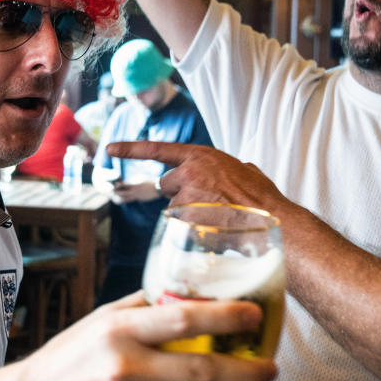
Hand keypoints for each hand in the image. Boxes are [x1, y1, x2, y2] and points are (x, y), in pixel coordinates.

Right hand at [13, 294, 275, 380]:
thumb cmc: (72, 359)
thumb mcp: (102, 321)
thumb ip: (144, 308)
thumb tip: (192, 292)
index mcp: (120, 331)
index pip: (183, 319)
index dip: (225, 317)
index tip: (254, 315)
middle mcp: (122, 367)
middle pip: (201, 371)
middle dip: (245, 371)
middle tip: (269, 369)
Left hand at [105, 141, 298, 217]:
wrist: (272, 220)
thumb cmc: (264, 200)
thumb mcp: (249, 173)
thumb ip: (234, 169)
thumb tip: (240, 172)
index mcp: (202, 156)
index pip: (158, 150)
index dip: (131, 148)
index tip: (109, 148)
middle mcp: (189, 172)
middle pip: (167, 185)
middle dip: (180, 195)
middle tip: (206, 205)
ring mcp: (186, 196)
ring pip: (175, 209)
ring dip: (189, 215)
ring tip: (217, 220)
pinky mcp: (186, 219)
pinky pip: (181, 227)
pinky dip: (192, 231)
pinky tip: (214, 231)